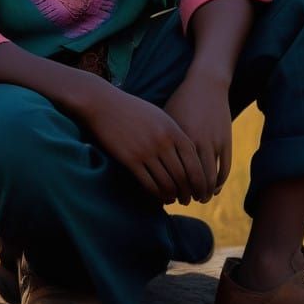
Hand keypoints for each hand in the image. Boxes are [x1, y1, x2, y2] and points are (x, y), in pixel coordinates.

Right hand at [78, 84, 207, 204]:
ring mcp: (146, 150)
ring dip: (173, 195)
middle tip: (189, 200)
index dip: (200, 180)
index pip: (194, 161)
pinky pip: (148, 183)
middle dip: (188, 192)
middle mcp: (162, 141)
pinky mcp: (130, 159)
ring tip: (174, 200)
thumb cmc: (132, 109)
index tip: (201, 189)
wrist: (103, 103)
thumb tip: (189, 155)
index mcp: (172, 130)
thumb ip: (174, 134)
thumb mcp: (159, 116)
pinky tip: (159, 197)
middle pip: (183, 175)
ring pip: (167, 182)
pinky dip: (156, 194)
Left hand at [163, 66, 231, 202]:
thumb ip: (161, 142)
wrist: (206, 84)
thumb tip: (150, 164)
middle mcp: (196, 142)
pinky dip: (219, 182)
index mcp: (177, 138)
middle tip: (184, 201)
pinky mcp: (226, 141)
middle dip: (189, 194)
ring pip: (210, 177)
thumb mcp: (166, 119)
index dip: (171, 188)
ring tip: (199, 198)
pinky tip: (213, 188)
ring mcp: (213, 142)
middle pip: (192, 179)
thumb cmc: (180, 101)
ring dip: (205, 191)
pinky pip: (224, 168)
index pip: (175, 173)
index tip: (167, 196)